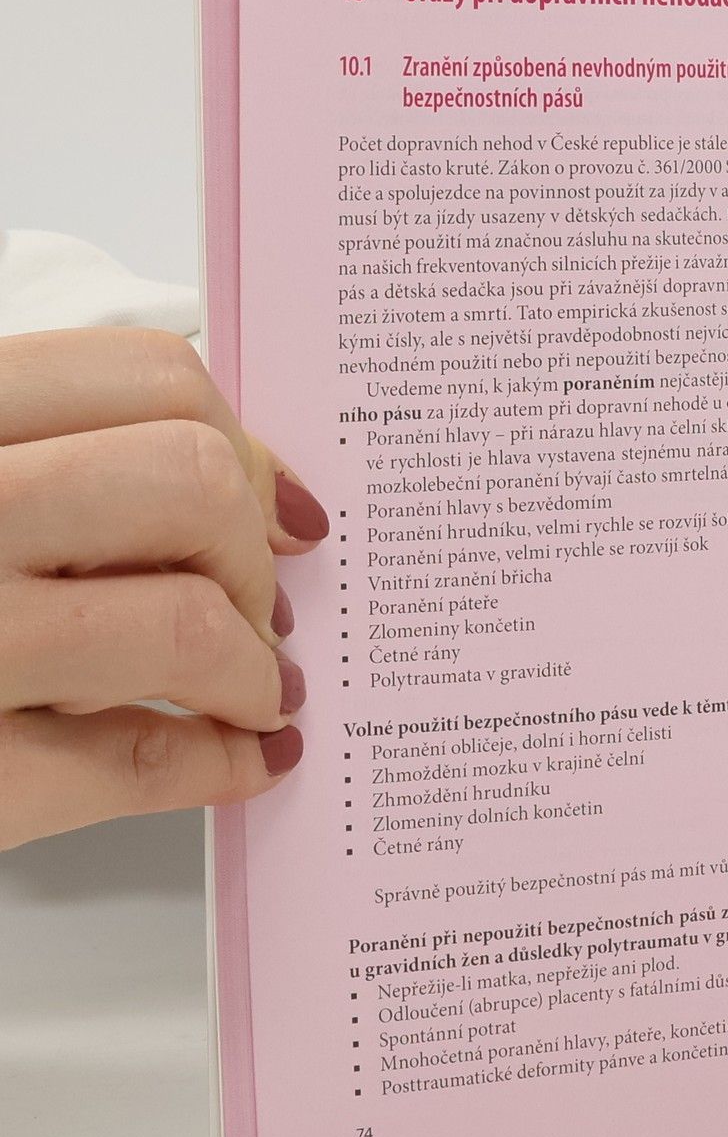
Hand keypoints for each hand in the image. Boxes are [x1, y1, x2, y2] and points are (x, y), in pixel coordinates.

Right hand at [0, 329, 325, 849]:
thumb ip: (43, 453)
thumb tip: (247, 484)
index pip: (148, 374)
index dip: (246, 443)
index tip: (275, 505)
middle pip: (191, 481)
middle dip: (251, 554)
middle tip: (256, 606)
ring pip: (181, 620)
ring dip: (250, 666)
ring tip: (250, 687)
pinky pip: (130, 761)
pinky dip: (215, 762)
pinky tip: (238, 760)